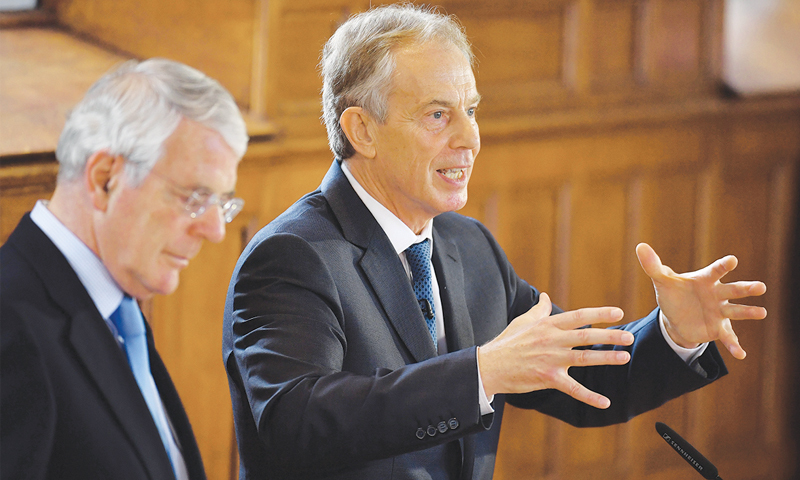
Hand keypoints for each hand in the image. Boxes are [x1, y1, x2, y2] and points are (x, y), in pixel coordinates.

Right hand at [477, 293, 632, 408]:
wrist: (490, 366)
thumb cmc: (507, 342)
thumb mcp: (523, 321)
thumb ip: (538, 309)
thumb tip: (544, 295)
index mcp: (548, 325)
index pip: (578, 316)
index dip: (599, 314)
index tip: (618, 313)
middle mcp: (552, 340)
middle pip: (586, 336)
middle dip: (609, 336)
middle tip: (629, 336)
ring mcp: (551, 359)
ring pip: (583, 358)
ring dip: (606, 358)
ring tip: (624, 358)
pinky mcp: (548, 378)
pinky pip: (573, 388)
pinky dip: (589, 397)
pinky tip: (605, 402)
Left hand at [635, 243, 766, 359]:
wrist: (676, 318)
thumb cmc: (673, 294)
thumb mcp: (662, 281)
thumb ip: (653, 265)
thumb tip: (640, 246)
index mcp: (705, 280)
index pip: (715, 271)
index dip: (723, 266)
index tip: (732, 260)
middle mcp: (717, 295)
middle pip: (733, 290)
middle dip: (746, 289)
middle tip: (760, 287)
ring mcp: (720, 312)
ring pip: (736, 312)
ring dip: (748, 312)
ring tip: (761, 312)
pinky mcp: (718, 329)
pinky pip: (728, 337)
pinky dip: (734, 345)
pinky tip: (740, 354)